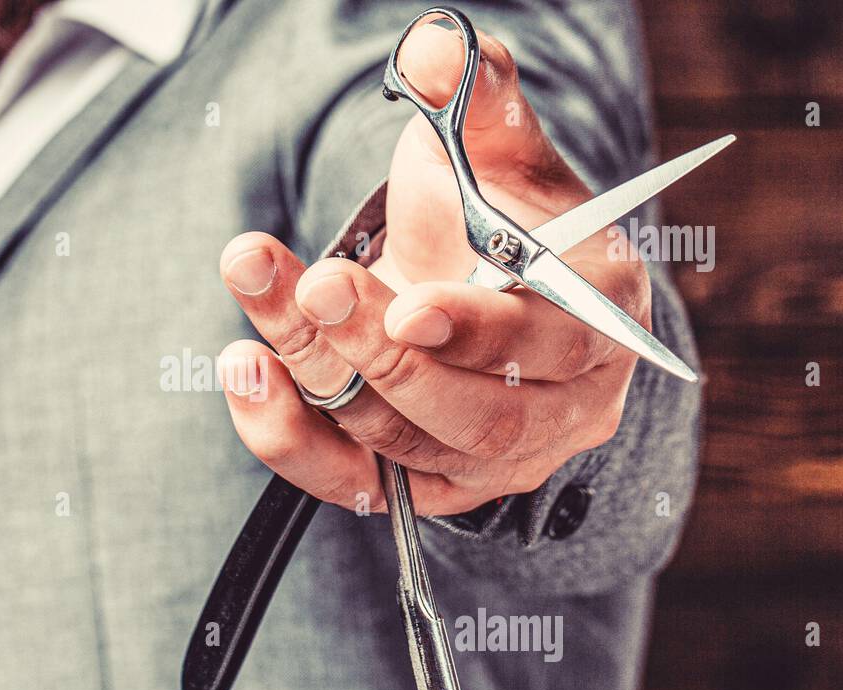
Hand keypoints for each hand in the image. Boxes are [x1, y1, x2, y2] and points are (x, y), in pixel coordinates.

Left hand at [216, 23, 648, 515]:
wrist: (478, 286)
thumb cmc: (500, 219)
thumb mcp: (495, 151)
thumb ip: (477, 98)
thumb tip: (432, 50)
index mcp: (597, 317)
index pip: (552, 344)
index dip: (478, 333)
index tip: (405, 305)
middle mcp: (561, 407)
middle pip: (473, 410)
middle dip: (377, 352)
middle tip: (312, 285)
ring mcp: (494, 459)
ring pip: (404, 444)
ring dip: (321, 375)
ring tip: (260, 296)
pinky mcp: (426, 486)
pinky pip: (355, 484)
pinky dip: (288, 437)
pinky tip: (245, 371)